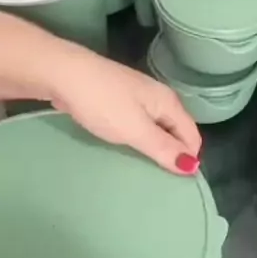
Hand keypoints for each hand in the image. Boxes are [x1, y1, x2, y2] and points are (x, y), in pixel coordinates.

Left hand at [50, 44, 201, 174]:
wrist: (63, 74)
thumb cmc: (102, 103)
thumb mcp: (135, 130)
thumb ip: (164, 149)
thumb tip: (193, 167)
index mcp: (169, 102)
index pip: (192, 136)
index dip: (188, 160)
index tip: (175, 183)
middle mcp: (158, 97)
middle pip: (177, 131)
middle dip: (173, 154)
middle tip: (159, 180)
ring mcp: (137, 97)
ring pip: (157, 127)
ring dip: (155, 147)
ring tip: (143, 168)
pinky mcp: (118, 100)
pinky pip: (138, 124)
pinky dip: (137, 137)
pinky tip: (126, 147)